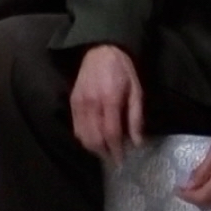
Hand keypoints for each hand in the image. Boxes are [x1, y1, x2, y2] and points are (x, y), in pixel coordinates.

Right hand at [70, 44, 144, 162]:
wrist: (100, 50)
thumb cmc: (123, 70)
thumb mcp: (136, 90)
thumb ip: (136, 117)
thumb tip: (138, 142)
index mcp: (110, 99)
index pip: (111, 133)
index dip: (116, 150)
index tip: (122, 161)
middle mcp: (92, 103)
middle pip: (95, 139)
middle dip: (105, 153)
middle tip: (114, 159)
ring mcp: (79, 103)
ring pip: (83, 136)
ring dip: (94, 148)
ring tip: (105, 151)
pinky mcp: (72, 102)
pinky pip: (76, 128)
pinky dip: (84, 138)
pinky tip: (94, 139)